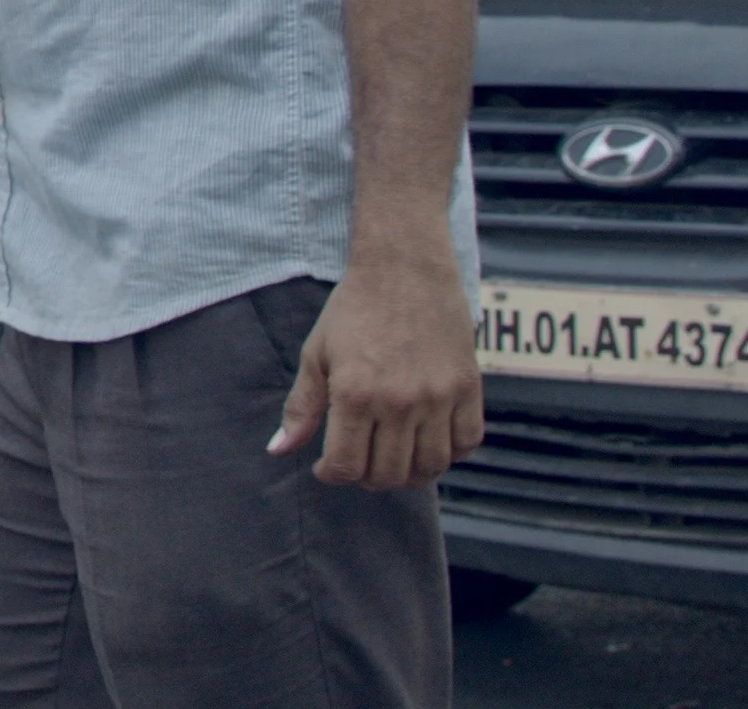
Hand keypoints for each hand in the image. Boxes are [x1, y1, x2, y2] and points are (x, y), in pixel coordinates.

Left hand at [271, 256, 482, 488]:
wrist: (404, 269)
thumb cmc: (354, 311)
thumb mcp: (316, 354)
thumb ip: (301, 407)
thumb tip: (279, 451)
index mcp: (355, 394)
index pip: (347, 466)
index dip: (332, 475)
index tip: (327, 468)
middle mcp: (400, 402)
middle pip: (389, 474)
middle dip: (367, 478)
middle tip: (358, 463)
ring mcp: (439, 397)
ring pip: (430, 467)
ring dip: (408, 474)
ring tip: (392, 460)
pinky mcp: (469, 388)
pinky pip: (467, 443)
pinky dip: (449, 454)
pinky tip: (427, 443)